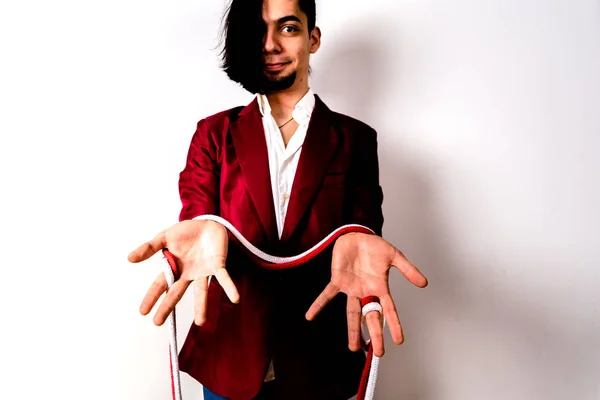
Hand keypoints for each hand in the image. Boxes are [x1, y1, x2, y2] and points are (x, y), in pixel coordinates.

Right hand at [128, 219, 238, 326]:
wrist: (208, 223)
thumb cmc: (186, 232)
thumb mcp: (165, 237)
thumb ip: (149, 247)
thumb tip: (129, 258)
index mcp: (175, 268)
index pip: (161, 284)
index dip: (152, 297)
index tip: (143, 312)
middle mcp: (188, 274)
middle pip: (176, 292)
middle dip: (168, 306)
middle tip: (158, 322)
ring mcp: (203, 272)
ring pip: (202, 291)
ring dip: (202, 306)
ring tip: (201, 322)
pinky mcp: (218, 265)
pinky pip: (224, 278)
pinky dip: (229, 288)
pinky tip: (235, 299)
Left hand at [305, 232, 427, 356]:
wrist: (357, 234)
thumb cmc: (375, 246)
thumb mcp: (395, 256)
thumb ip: (408, 270)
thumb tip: (424, 284)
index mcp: (380, 287)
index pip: (389, 310)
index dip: (394, 325)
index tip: (399, 341)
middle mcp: (366, 292)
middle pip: (371, 317)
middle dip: (375, 335)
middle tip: (379, 353)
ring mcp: (351, 288)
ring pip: (352, 313)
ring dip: (352, 330)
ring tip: (353, 348)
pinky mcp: (338, 281)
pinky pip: (327, 295)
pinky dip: (318, 304)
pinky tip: (310, 316)